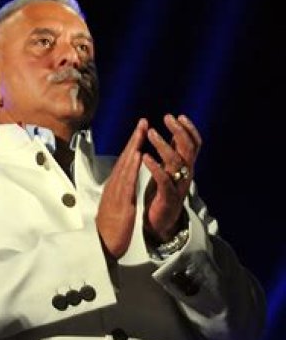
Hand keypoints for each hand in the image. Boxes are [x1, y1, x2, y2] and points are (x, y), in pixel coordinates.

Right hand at [96, 119, 146, 259]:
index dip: (133, 146)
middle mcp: (114, 187)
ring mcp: (116, 193)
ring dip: (134, 147)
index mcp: (115, 188)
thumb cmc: (111, 230)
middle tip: (142, 121)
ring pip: (126, 166)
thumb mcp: (118, 208)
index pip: (125, 163)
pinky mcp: (120, 202)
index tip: (140, 132)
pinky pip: (128, 181)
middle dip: (134, 139)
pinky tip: (139, 155)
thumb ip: (122, 195)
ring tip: (142, 131)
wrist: (102, 247)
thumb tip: (126, 186)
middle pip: (125, 159)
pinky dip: (133, 167)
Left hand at [142, 114, 201, 241]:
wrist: (160, 224)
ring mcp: (178, 186)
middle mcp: (185, 174)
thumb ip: (172, 153)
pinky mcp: (168, 198)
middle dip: (179, 131)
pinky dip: (155, 167)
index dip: (188, 130)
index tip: (178, 116)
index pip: (193, 144)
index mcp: (185, 167)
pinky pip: (164, 180)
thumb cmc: (161, 194)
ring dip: (163, 145)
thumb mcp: (168, 170)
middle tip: (167, 118)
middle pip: (188, 149)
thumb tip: (175, 132)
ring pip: (176, 161)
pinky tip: (145, 157)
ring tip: (151, 133)